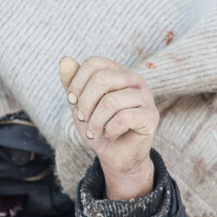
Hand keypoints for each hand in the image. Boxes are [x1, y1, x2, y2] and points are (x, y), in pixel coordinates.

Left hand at [59, 56, 158, 200]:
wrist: (116, 156)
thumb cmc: (99, 127)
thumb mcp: (79, 104)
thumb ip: (71, 83)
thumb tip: (65, 60)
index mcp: (118, 72)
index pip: (94, 63)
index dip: (77, 83)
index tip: (73, 102)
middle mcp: (134, 79)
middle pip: (102, 79)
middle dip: (85, 104)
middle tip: (82, 119)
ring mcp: (145, 96)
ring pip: (111, 102)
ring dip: (95, 122)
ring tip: (95, 132)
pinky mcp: (151, 116)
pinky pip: (123, 118)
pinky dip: (110, 131)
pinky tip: (111, 135)